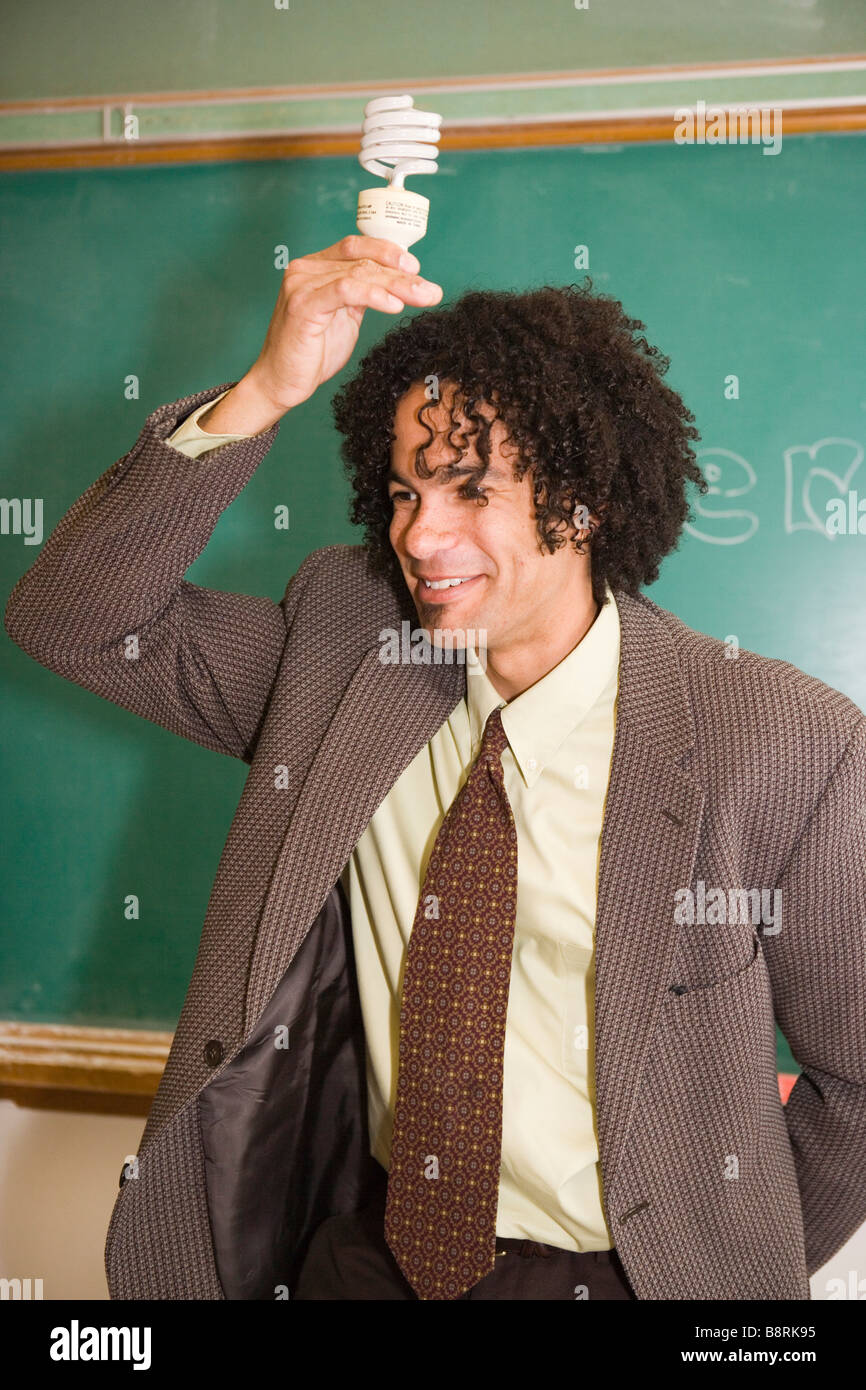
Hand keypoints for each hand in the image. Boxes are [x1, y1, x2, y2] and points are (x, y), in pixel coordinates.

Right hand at [243, 235, 442, 416]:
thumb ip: (363, 295)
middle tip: (431, 290)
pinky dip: (374, 295)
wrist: (281, 382)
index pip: (357, 246)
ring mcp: (302, 285)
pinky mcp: (303, 305)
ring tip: (422, 297)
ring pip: (359, 274)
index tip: (417, 268)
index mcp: (316, 267)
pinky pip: (345, 291)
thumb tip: (399, 283)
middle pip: (363, 260)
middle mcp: (306, 269)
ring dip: (396, 285)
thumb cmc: (312, 353)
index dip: (389, 252)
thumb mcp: (345, 317)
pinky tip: (394, 306)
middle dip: (403, 274)